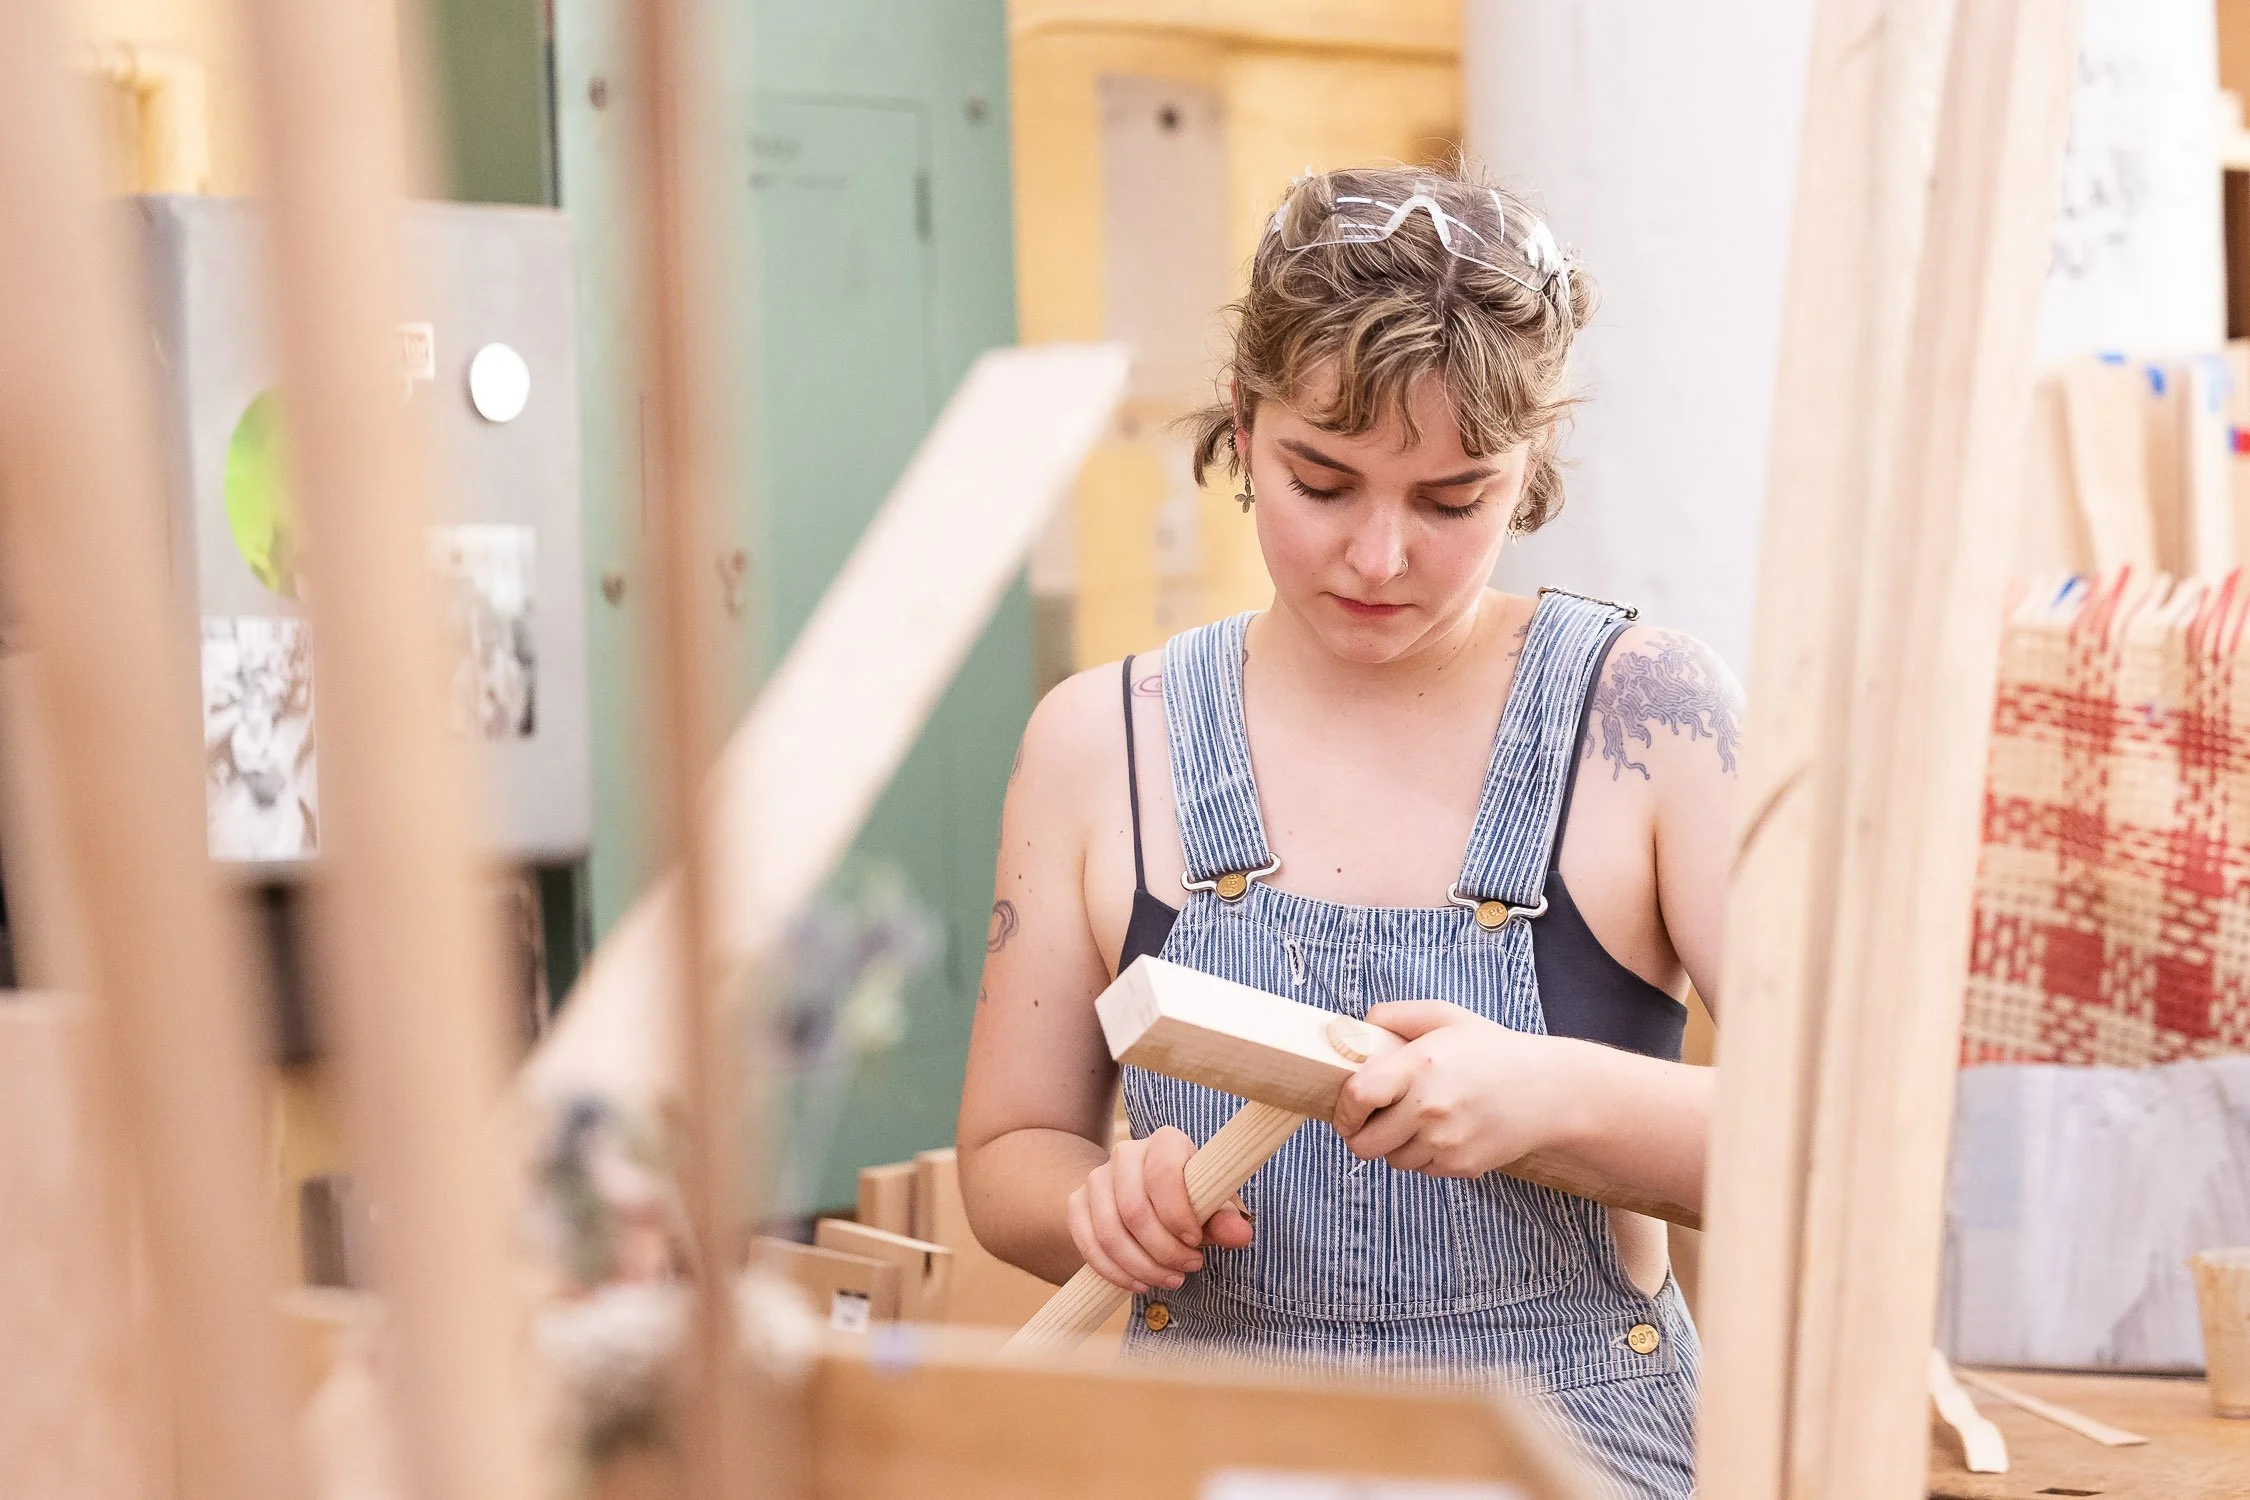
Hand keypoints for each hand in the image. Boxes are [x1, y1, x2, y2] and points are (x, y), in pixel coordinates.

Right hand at [1066, 1126, 1254, 1293]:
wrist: (1148, 1196)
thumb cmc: (1190, 1201)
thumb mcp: (1213, 1207)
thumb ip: (1226, 1220)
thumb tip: (1241, 1236)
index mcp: (1165, 1142)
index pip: (1163, 1174)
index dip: (1178, 1215)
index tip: (1195, 1242)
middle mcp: (1126, 1152)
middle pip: (1134, 1210)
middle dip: (1162, 1250)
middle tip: (1187, 1269)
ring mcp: (1097, 1177)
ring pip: (1110, 1231)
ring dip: (1141, 1266)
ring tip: (1168, 1279)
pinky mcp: (1078, 1203)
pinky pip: (1088, 1243)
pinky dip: (1114, 1271)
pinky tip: (1138, 1282)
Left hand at [1332, 1000, 1583, 1177]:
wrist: (1550, 1090)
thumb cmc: (1493, 1050)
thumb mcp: (1445, 1016)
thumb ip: (1395, 1016)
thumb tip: (1358, 1029)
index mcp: (1420, 1066)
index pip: (1357, 1097)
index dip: (1343, 1110)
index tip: (1345, 1111)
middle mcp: (1429, 1108)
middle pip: (1365, 1144)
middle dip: (1361, 1135)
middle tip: (1370, 1122)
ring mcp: (1446, 1142)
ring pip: (1393, 1160)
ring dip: (1394, 1146)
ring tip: (1416, 1121)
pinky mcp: (1462, 1167)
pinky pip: (1422, 1169)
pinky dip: (1423, 1156)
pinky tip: (1443, 1132)